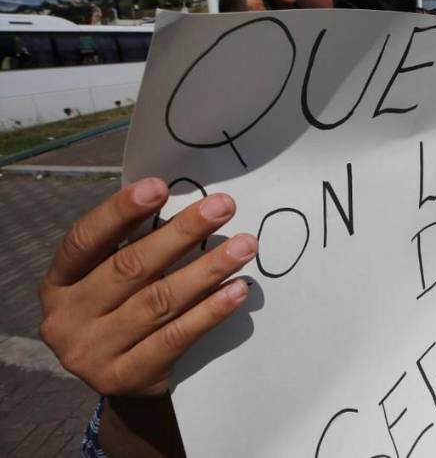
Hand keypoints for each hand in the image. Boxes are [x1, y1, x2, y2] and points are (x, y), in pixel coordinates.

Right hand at [38, 178, 255, 396]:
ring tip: (245, 246)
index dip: (119, 211)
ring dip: (208, 269)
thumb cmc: (123, 312)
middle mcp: (65, 318)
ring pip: (159, 301)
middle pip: (130, 267)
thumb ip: (133, 245)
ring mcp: (92, 352)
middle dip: (182, 233)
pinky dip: (210, 311)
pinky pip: (176, 337)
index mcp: (58, 283)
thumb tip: (188, 201)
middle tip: (224, 206)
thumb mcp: (110, 280)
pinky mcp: (125, 378)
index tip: (160, 186)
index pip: (84, 240)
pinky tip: (237, 290)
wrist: (125, 382)